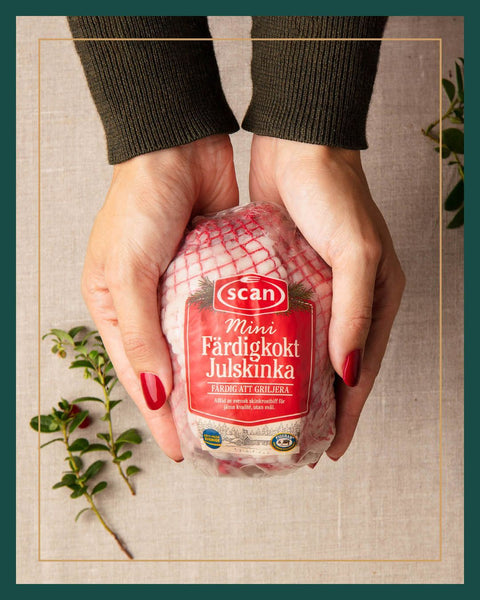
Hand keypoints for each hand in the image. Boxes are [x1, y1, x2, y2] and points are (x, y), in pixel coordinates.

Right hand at [82, 135, 238, 460]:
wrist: (178, 145)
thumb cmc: (139, 203)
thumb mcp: (128, 270)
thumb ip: (140, 335)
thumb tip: (156, 398)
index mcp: (116, 309)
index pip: (139, 376)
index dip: (160, 417)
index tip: (184, 451)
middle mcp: (150, 305)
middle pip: (173, 367)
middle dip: (194, 403)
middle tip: (223, 437)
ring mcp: (185, 290)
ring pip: (203, 345)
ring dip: (220, 374)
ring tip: (248, 407)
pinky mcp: (217, 272)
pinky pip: (228, 315)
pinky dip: (240, 338)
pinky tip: (262, 361)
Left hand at [249, 135, 404, 460]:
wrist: (298, 144)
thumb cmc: (334, 193)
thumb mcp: (356, 253)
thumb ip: (356, 312)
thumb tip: (350, 374)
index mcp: (377, 298)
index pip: (363, 370)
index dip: (350, 413)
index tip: (330, 449)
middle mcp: (349, 299)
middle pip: (335, 367)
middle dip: (320, 408)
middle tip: (296, 442)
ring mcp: (317, 289)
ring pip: (306, 350)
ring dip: (294, 382)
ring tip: (272, 415)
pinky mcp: (287, 276)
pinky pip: (282, 323)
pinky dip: (272, 349)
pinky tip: (253, 368)